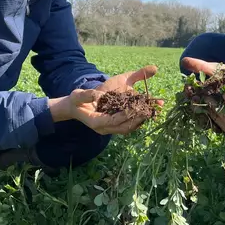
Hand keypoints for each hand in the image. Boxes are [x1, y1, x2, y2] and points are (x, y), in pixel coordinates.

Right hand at [48, 64, 162, 134]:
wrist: (74, 108)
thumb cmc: (75, 101)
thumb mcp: (78, 96)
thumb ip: (87, 95)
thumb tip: (99, 95)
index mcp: (96, 122)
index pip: (114, 121)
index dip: (125, 115)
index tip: (136, 107)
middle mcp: (104, 129)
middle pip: (124, 127)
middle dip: (137, 119)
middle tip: (149, 110)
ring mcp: (109, 129)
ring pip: (127, 128)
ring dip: (139, 121)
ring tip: (151, 111)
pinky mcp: (113, 125)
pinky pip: (127, 125)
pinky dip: (136, 120)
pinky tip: (144, 111)